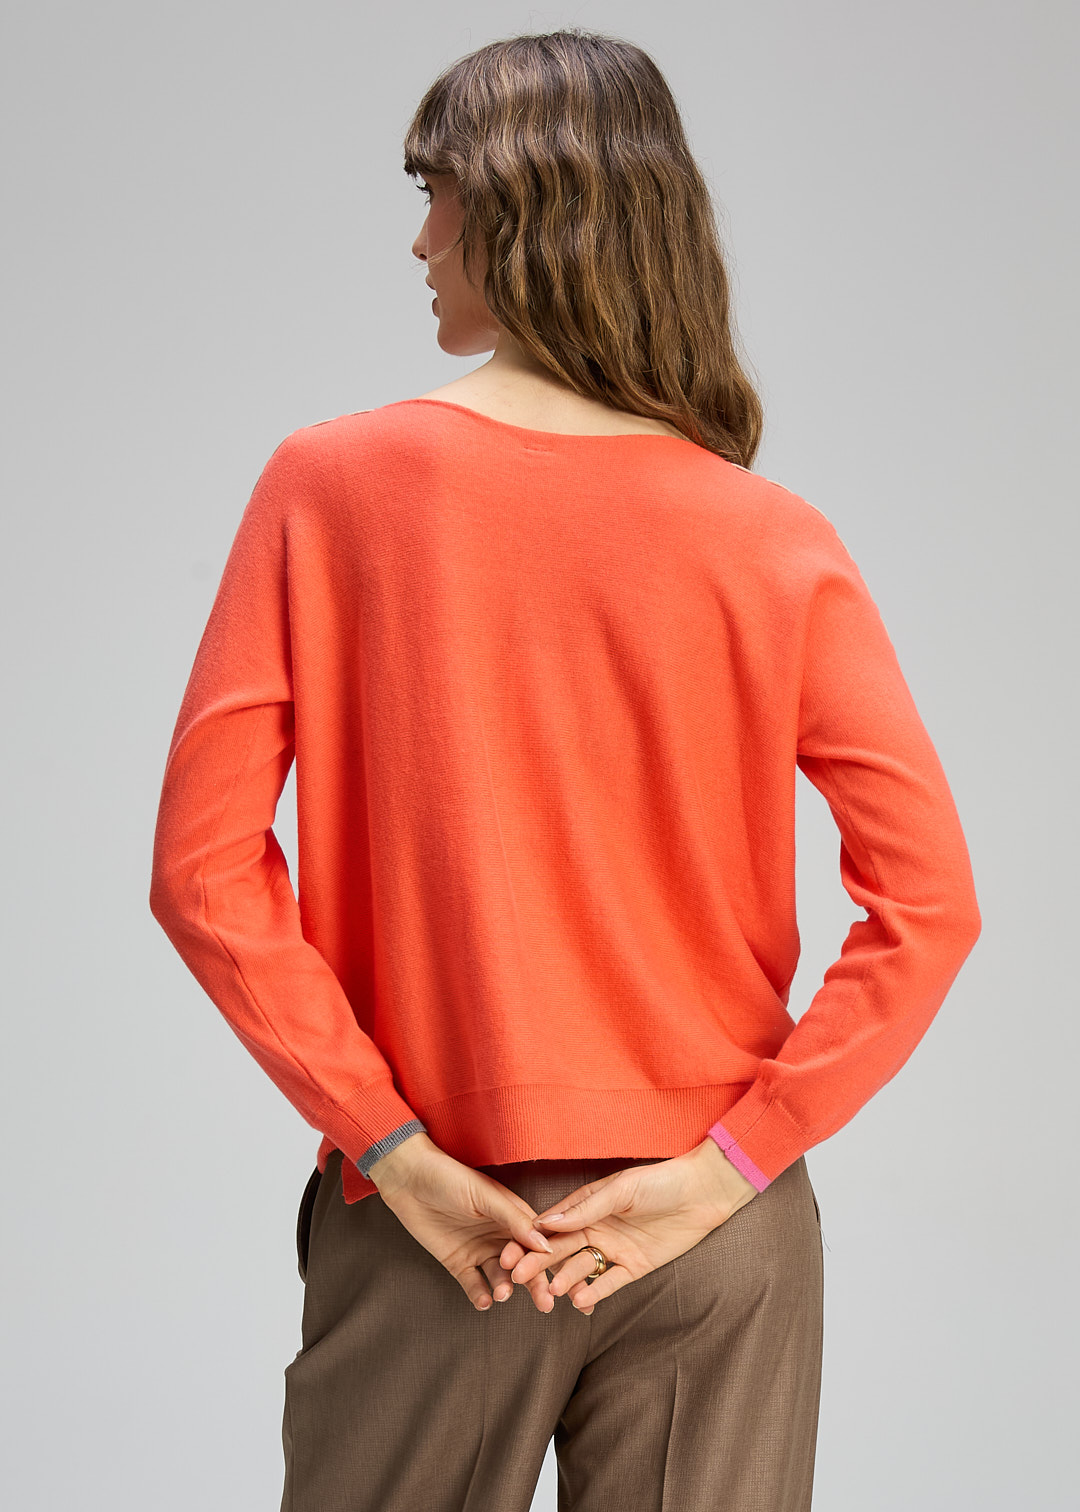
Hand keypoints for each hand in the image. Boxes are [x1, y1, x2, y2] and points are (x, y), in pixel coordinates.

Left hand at [369, 1133, 559, 1312]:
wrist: (409, 1180)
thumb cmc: (450, 1177)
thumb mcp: (485, 1195)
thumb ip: (513, 1219)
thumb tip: (544, 1244)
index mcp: (513, 1215)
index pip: (536, 1242)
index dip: (545, 1260)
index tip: (552, 1277)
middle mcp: (500, 1235)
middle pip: (524, 1264)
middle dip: (534, 1284)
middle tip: (544, 1303)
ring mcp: (480, 1250)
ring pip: (500, 1277)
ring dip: (505, 1287)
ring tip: (502, 1293)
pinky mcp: (458, 1262)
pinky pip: (473, 1284)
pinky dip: (480, 1295)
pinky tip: (484, 1301)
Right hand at [502, 1137, 759, 1313]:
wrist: (702, 1194)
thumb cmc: (659, 1182)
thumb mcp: (621, 1190)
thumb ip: (585, 1208)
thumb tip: (547, 1222)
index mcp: (587, 1206)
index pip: (552, 1226)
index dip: (529, 1240)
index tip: (508, 1253)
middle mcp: (596, 1228)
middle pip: (561, 1250)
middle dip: (539, 1264)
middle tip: (519, 1279)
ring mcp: (614, 1248)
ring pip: (582, 1268)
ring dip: (566, 1280)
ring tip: (554, 1292)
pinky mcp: (634, 1266)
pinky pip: (610, 1281)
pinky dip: (595, 1291)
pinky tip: (581, 1301)